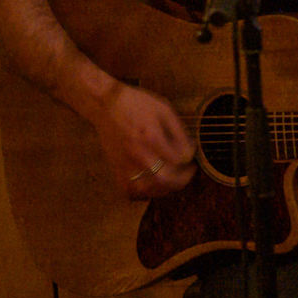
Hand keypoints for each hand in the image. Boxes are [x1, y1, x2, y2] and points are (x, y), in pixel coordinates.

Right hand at [91, 83, 195, 199]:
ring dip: (164, 188)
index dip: (189, 160)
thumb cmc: (136, 104)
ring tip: (173, 179)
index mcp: (150, 136)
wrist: (105, 105)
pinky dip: (143, 193)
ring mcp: (123, 164)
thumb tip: (190, 152)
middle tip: (188, 172)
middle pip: (164, 180)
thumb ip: (179, 133)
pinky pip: (130, 192)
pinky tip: (152, 185)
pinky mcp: (115, 169)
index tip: (191, 157)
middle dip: (182, 180)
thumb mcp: (164, 110)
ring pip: (147, 190)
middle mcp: (136, 153)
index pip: (178, 160)